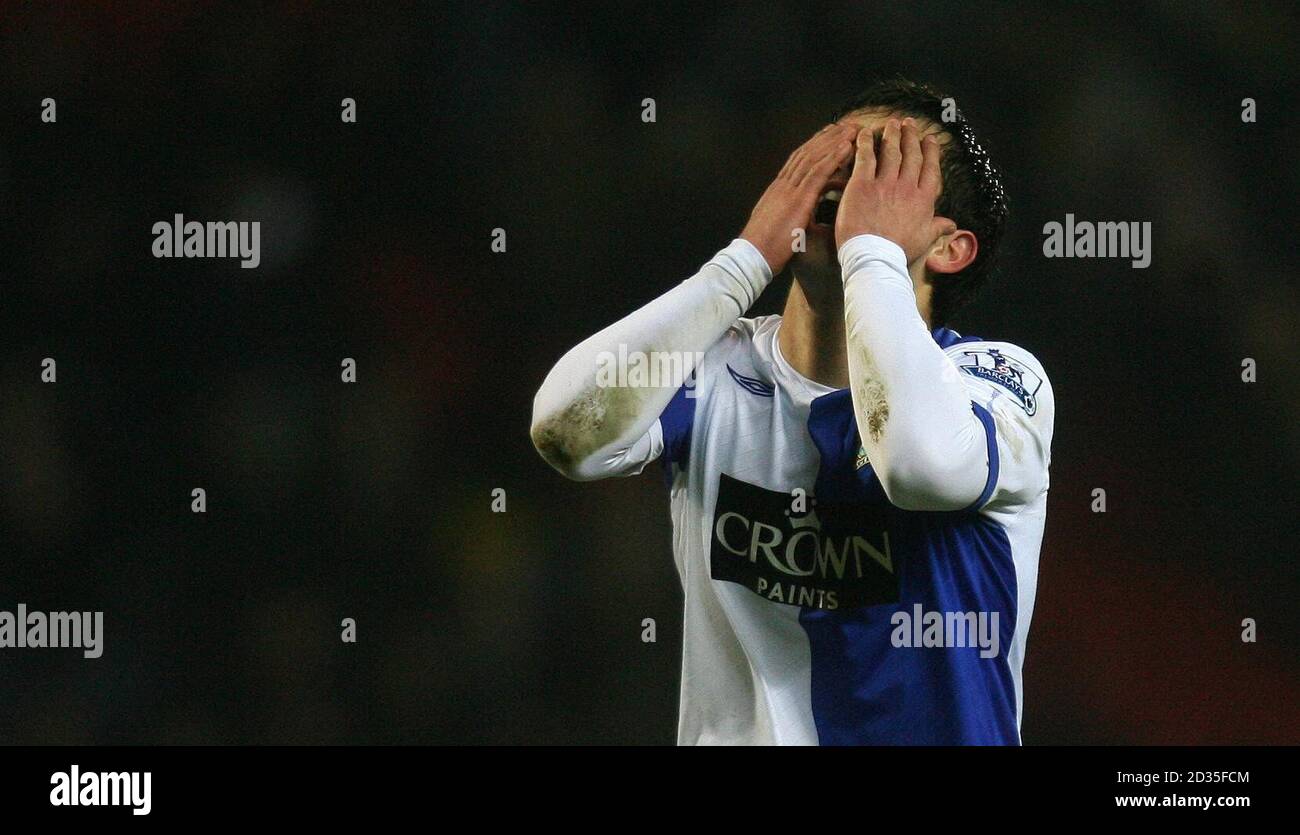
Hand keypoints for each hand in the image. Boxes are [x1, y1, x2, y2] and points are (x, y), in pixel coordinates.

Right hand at [740, 124, 855, 273]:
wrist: (752, 257)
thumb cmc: (764, 249)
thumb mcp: (777, 226)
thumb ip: (788, 215)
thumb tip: (796, 216)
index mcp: (778, 191)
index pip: (797, 161)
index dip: (814, 146)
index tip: (828, 135)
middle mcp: (783, 184)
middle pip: (807, 153)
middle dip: (827, 137)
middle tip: (845, 125)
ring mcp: (790, 190)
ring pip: (814, 157)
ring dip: (835, 141)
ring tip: (852, 128)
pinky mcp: (798, 199)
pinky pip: (818, 172)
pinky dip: (833, 157)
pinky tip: (847, 146)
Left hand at [834, 118, 955, 262]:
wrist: (874, 256)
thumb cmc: (898, 251)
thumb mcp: (924, 239)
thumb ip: (937, 227)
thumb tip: (952, 225)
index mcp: (923, 199)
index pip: (930, 168)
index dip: (930, 151)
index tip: (930, 139)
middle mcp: (907, 187)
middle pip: (911, 155)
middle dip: (911, 136)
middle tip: (909, 123)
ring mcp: (885, 184)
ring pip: (891, 152)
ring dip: (892, 134)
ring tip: (892, 123)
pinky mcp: (862, 185)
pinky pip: (865, 157)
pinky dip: (864, 143)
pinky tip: (864, 132)